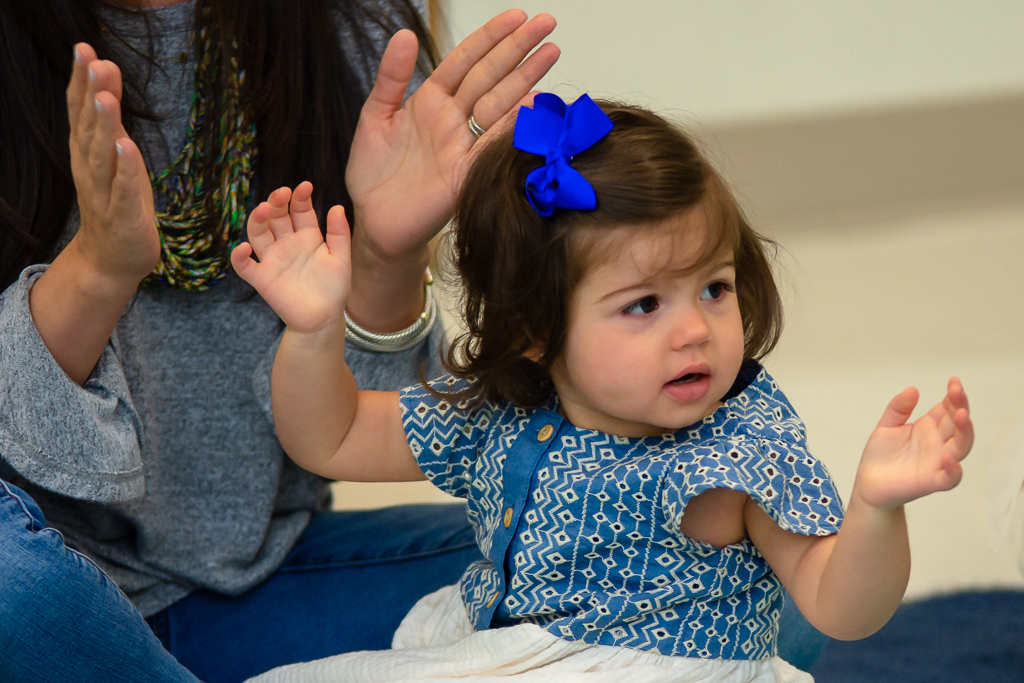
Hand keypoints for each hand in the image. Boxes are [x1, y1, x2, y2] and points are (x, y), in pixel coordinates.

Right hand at [66, 43, 158, 288]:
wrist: (112, 259)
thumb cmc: (117, 201)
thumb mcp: (116, 153)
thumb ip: (110, 114)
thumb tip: (105, 67)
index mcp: (86, 153)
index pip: (80, 111)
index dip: (80, 80)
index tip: (84, 48)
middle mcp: (89, 169)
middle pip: (88, 127)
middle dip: (90, 93)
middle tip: (92, 60)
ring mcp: (104, 193)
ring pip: (101, 156)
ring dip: (104, 127)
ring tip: (105, 97)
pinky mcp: (123, 216)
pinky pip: (123, 190)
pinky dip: (125, 169)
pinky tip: (127, 147)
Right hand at [231, 182, 350, 333]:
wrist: (324, 318)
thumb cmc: (334, 288)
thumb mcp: (341, 259)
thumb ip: (339, 234)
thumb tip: (337, 207)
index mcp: (307, 236)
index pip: (300, 210)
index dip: (300, 198)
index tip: (305, 186)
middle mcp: (287, 243)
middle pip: (276, 217)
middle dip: (277, 202)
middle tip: (282, 193)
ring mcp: (273, 259)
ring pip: (258, 234)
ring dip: (257, 220)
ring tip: (262, 209)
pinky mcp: (262, 279)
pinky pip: (245, 266)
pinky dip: (239, 257)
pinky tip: (244, 248)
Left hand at [346, 10, 559, 258]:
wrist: (376, 222)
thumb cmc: (373, 173)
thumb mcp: (375, 116)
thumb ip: (391, 77)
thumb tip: (406, 35)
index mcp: (431, 101)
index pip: (465, 60)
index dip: (490, 37)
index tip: (517, 16)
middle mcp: (453, 119)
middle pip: (490, 76)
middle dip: (518, 49)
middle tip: (547, 24)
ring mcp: (464, 144)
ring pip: (499, 104)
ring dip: (525, 79)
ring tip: (550, 53)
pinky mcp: (468, 172)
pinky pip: (494, 144)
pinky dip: (514, 125)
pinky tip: (534, 103)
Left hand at [854, 378, 973, 510]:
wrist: (869, 482)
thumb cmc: (881, 455)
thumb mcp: (887, 425)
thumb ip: (898, 408)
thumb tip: (912, 389)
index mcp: (929, 427)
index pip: (948, 409)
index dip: (953, 396)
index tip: (953, 382)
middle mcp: (938, 443)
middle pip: (958, 424)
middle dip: (960, 407)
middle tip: (957, 392)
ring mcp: (937, 462)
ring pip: (961, 447)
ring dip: (965, 432)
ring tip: (962, 415)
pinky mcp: (932, 481)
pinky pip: (950, 477)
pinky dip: (954, 469)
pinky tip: (948, 457)